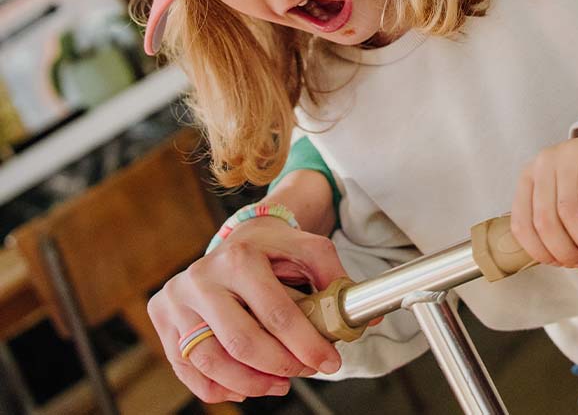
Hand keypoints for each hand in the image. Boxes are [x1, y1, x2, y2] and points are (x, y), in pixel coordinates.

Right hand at [149, 219, 347, 403]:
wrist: (235, 237)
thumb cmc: (273, 248)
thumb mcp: (307, 247)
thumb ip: (334, 276)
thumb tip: (367, 316)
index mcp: (241, 256)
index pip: (277, 313)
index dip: (306, 345)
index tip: (328, 362)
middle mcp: (203, 276)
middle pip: (243, 343)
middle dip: (280, 367)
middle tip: (305, 372)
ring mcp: (178, 298)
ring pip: (212, 362)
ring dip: (251, 384)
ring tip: (279, 384)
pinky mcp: (163, 317)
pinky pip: (189, 369)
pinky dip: (219, 388)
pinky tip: (246, 386)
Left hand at [511, 131, 577, 267]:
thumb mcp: (564, 202)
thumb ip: (551, 226)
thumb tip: (550, 259)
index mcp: (529, 177)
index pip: (522, 225)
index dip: (542, 253)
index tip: (562, 264)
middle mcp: (544, 161)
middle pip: (544, 220)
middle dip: (566, 251)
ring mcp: (570, 150)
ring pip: (566, 207)